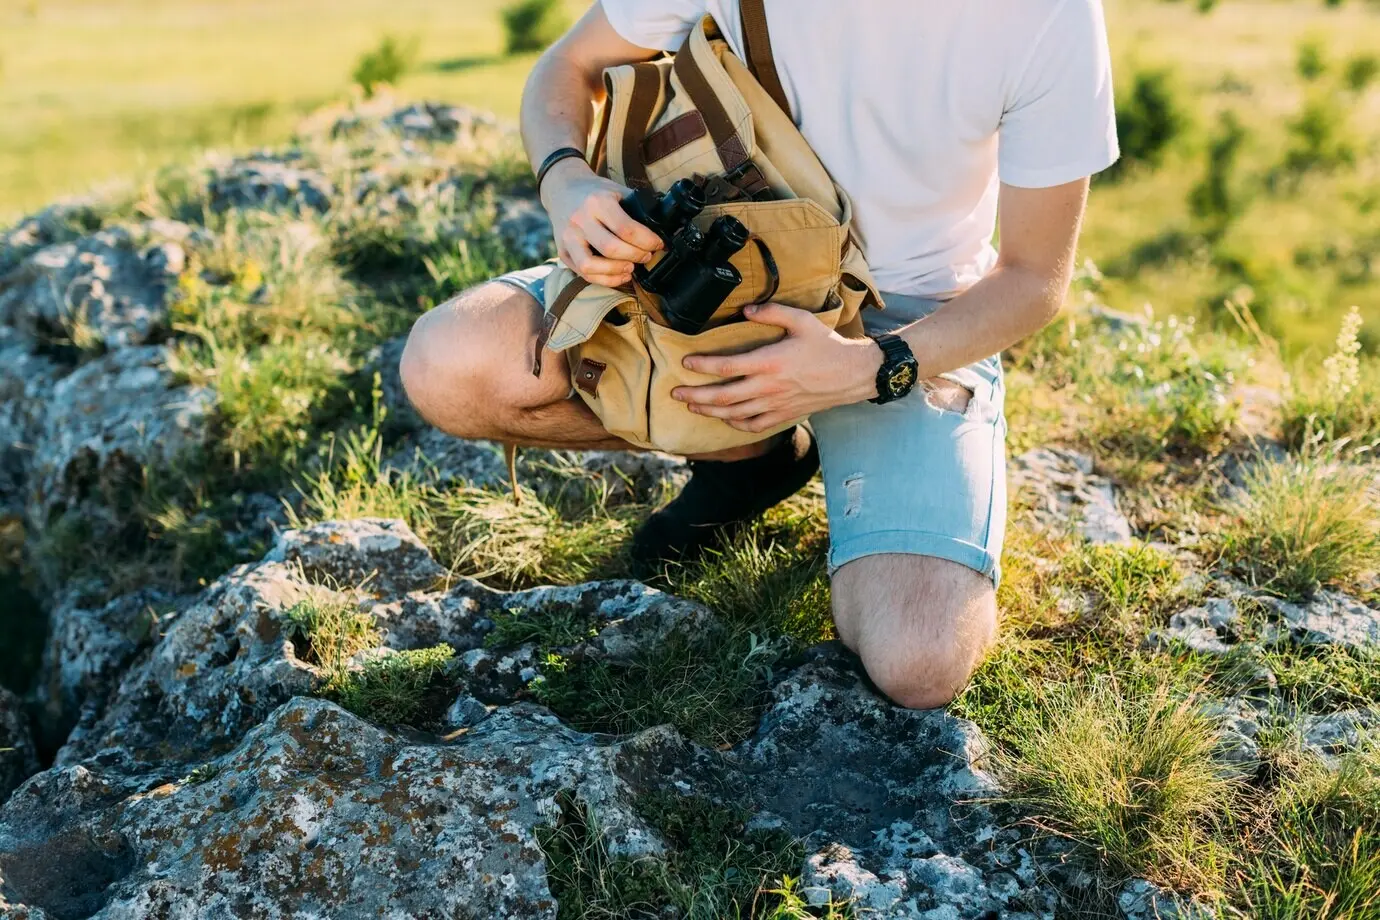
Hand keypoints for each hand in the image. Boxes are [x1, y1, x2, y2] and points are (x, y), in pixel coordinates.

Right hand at [540, 159, 662, 286]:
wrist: (562, 188)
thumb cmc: (595, 192)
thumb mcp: (616, 190)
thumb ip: (635, 207)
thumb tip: (662, 227)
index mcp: (597, 202)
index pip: (626, 228)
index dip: (647, 241)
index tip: (658, 244)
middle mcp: (580, 220)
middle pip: (611, 249)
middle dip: (636, 256)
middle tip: (647, 256)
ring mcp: (568, 237)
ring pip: (591, 266)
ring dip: (616, 271)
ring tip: (631, 268)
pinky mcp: (562, 252)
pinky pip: (583, 273)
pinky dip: (604, 279)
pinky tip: (619, 275)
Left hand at [672, 303, 882, 431]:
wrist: (852, 375)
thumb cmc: (826, 346)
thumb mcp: (801, 321)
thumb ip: (772, 312)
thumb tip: (746, 310)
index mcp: (769, 362)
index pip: (726, 366)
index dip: (702, 365)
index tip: (686, 362)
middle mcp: (768, 387)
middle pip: (722, 396)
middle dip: (695, 395)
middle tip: (676, 392)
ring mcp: (775, 404)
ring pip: (733, 413)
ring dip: (709, 410)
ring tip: (692, 405)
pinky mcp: (783, 414)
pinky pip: (753, 425)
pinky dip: (735, 423)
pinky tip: (725, 418)